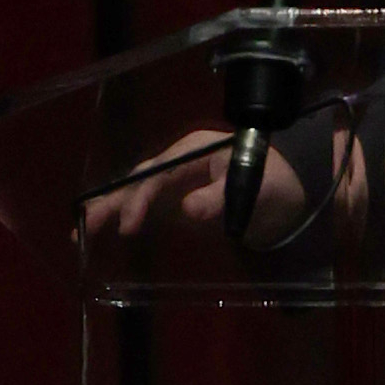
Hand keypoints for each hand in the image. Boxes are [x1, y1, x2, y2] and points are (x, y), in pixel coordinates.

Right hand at [82, 125, 364, 248]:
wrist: (302, 188)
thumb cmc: (279, 182)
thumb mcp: (255, 188)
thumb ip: (221, 198)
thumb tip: (187, 209)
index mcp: (195, 152)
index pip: (157, 174)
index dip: (140, 199)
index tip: (128, 225)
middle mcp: (182, 162)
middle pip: (139, 180)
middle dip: (111, 202)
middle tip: (83, 227)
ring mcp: (182, 179)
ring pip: (140, 192)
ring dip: (113, 209)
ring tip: (83, 232)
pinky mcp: (186, 197)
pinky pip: (152, 204)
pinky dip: (131, 215)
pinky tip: (112, 231)